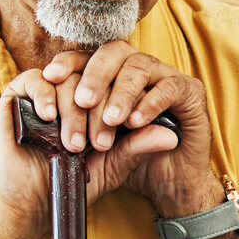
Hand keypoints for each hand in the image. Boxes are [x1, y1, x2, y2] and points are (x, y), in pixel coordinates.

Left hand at [41, 42, 216, 213]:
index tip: (50, 77)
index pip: (88, 56)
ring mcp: (165, 77)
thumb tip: (49, 111)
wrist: (172, 185)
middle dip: (95, 76)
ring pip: (139, 66)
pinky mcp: (190, 91)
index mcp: (113, 77)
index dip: (69, 62)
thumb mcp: (99, 149)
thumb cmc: (131, 162)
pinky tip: (136, 122)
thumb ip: (81, 129)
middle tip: (83, 101)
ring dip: (122, 92)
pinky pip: (169, 88)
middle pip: (113, 53)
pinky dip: (151, 103)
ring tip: (111, 119)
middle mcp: (138, 69)